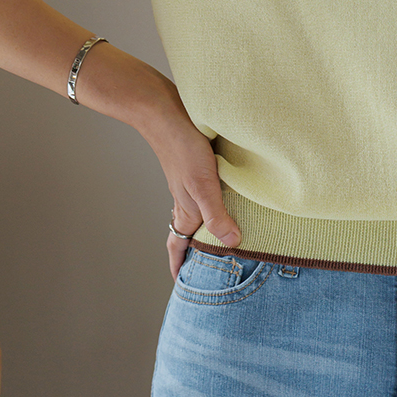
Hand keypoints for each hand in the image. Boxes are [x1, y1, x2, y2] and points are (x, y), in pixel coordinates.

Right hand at [140, 81, 240, 282]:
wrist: (164, 111)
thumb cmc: (184, 147)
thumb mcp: (204, 184)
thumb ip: (217, 214)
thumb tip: (232, 243)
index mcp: (186, 211)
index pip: (178, 246)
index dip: (179, 266)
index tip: (182, 285)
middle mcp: (186, 202)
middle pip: (187, 235)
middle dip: (194, 255)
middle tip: (205, 271)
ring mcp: (189, 185)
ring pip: (195, 217)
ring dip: (203, 232)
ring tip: (219, 242)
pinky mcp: (196, 169)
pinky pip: (203, 197)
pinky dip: (212, 208)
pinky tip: (227, 201)